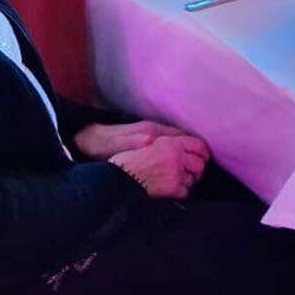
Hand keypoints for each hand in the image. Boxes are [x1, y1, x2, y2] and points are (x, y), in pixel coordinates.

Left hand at [74, 120, 195, 160]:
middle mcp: (152, 131)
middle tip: (205, 163)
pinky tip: (180, 160)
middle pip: (182, 137)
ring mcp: (150, 134)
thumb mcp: (116, 146)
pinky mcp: (146, 139)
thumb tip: (150, 140)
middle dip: (195, 148)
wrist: (88, 139)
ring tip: (198, 163)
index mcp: (149, 131)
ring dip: (188, 149)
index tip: (206, 157)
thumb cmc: (102, 146)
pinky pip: (169, 142)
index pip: (179, 136)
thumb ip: (133, 143)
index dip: (194, 146)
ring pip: (177, 139)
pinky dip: (178, 150)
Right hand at [109, 135, 210, 199]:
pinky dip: (179, 192)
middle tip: (192, 173)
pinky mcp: (172, 187)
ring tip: (175, 181)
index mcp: (171, 143)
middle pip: (200, 164)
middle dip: (197, 170)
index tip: (203, 157)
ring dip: (186, 181)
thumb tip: (188, 149)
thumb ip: (170, 143)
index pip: (198, 145)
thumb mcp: (150, 142)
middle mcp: (175, 156)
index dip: (203, 153)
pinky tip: (170, 189)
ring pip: (193, 179)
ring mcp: (175, 172)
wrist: (119, 176)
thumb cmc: (130, 160)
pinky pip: (185, 192)